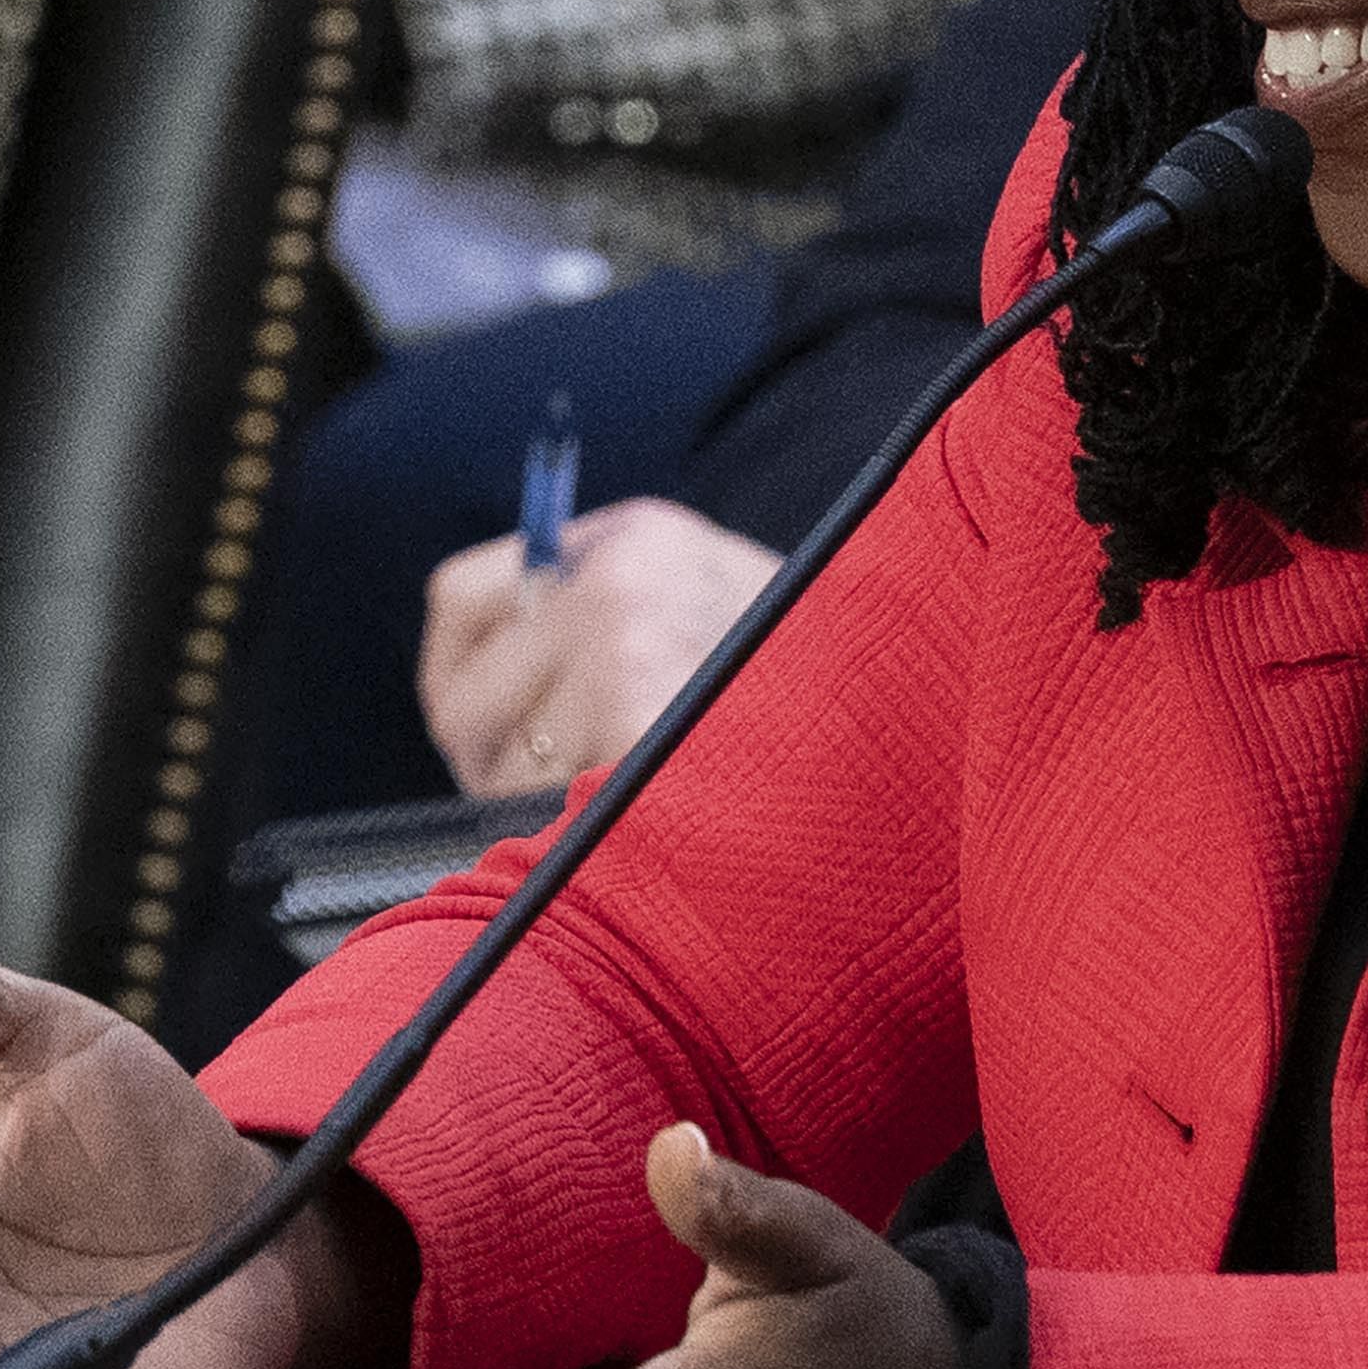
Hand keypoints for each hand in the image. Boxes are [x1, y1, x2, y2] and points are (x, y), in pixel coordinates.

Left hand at [418, 500, 780, 795]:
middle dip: (485, 764)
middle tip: (531, 796)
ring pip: (508, 769)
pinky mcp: (638, 728)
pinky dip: (593, 827)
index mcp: (628, 541)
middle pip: (464, 700)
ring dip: (544, 805)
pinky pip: (558, 808)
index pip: (459, 596)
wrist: (911, 707)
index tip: (478, 724)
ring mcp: (624, 652)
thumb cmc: (805, 675)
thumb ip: (604, 613)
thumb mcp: (705, 597)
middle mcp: (615, 582)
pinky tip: (656, 816)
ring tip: (629, 801)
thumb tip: (481, 690)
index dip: (456, 674)